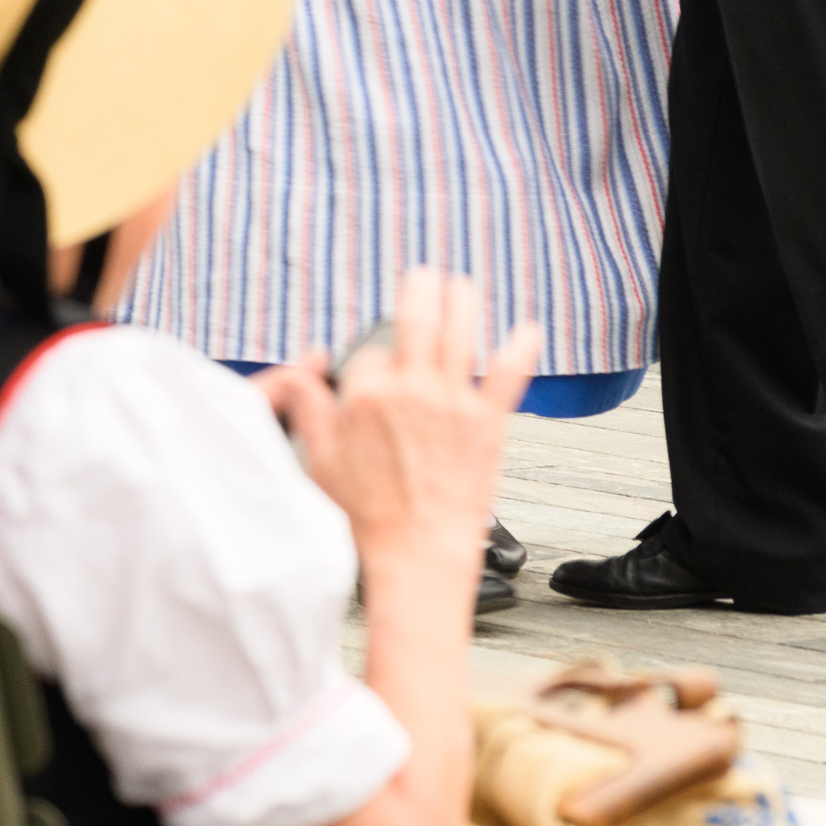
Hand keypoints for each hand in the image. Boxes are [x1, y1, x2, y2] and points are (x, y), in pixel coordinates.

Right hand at [259, 267, 533, 573]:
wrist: (417, 550)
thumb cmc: (368, 512)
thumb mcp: (318, 458)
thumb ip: (309, 408)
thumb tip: (297, 374)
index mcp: (365, 397)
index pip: (370, 355)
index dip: (371, 363)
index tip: (376, 378)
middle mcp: (409, 391)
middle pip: (416, 321)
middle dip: (420, 290)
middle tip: (424, 275)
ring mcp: (451, 406)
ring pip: (459, 337)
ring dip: (462, 303)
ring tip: (463, 286)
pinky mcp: (487, 426)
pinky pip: (508, 378)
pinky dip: (520, 350)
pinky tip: (528, 330)